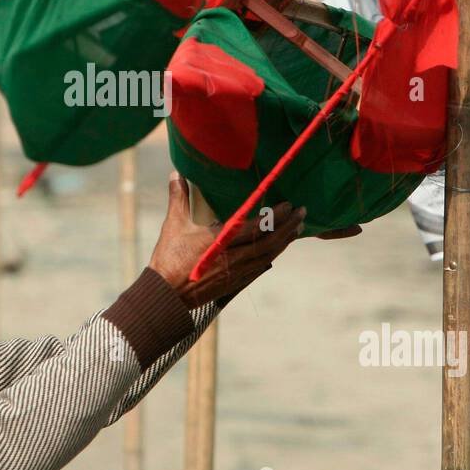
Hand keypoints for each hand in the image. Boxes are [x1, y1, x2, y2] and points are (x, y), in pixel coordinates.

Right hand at [148, 172, 319, 307]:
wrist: (166, 295)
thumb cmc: (169, 259)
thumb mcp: (173, 226)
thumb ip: (178, 198)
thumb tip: (176, 173)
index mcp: (220, 241)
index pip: (255, 227)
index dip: (275, 216)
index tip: (289, 205)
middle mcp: (233, 257)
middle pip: (269, 242)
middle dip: (288, 227)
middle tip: (302, 213)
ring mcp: (236, 272)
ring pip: (268, 255)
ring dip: (285, 241)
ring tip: (297, 228)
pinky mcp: (234, 282)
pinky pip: (260, 267)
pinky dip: (272, 255)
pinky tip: (279, 249)